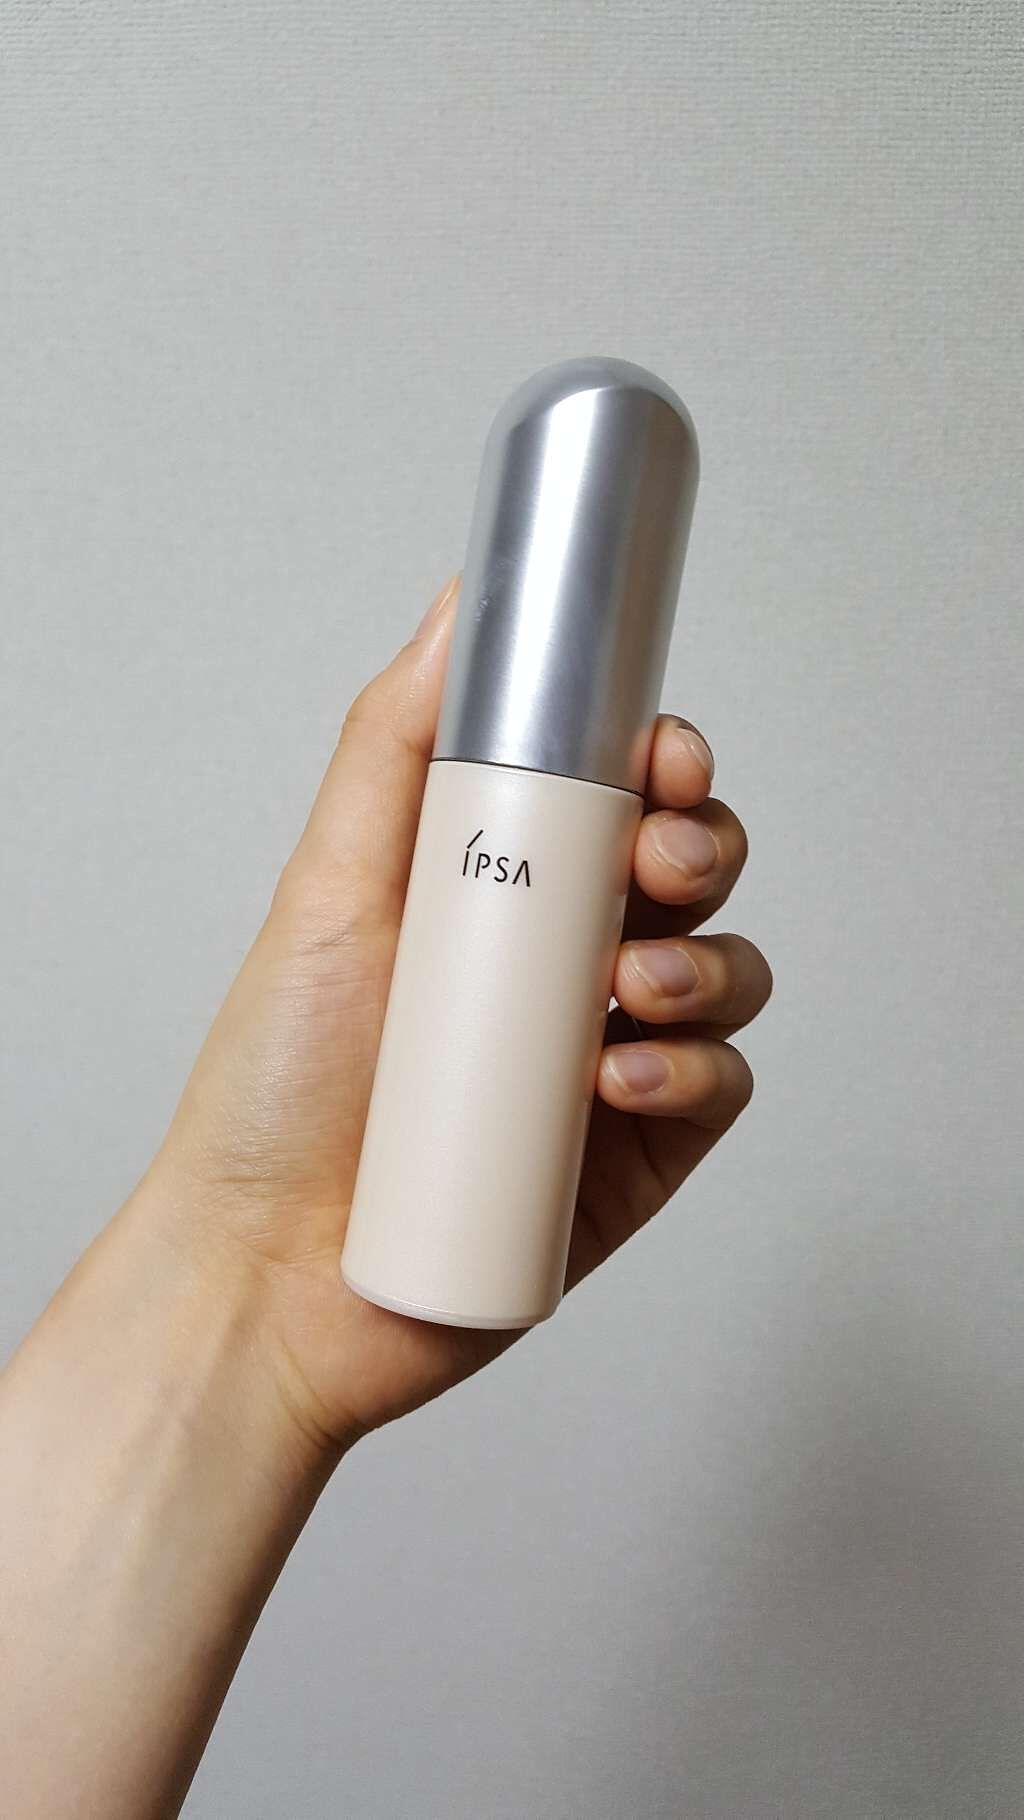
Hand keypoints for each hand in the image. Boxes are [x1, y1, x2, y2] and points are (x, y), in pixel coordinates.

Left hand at [136, 578, 770, 1454]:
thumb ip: (393, 742)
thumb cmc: (277, 1089)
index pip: (619, 795)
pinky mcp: (641, 1152)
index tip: (661, 755)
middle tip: (655, 865)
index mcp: (501, 885)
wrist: (269, 1275)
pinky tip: (622, 1080)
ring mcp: (610, 1054)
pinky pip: (722, 1085)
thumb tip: (454, 607)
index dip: (664, 761)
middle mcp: (564, 960)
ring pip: (727, 970)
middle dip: (701, 846)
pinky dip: (697, 1069)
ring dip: (708, 962)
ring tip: (628, 992)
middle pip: (692, 869)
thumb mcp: (328, 888)